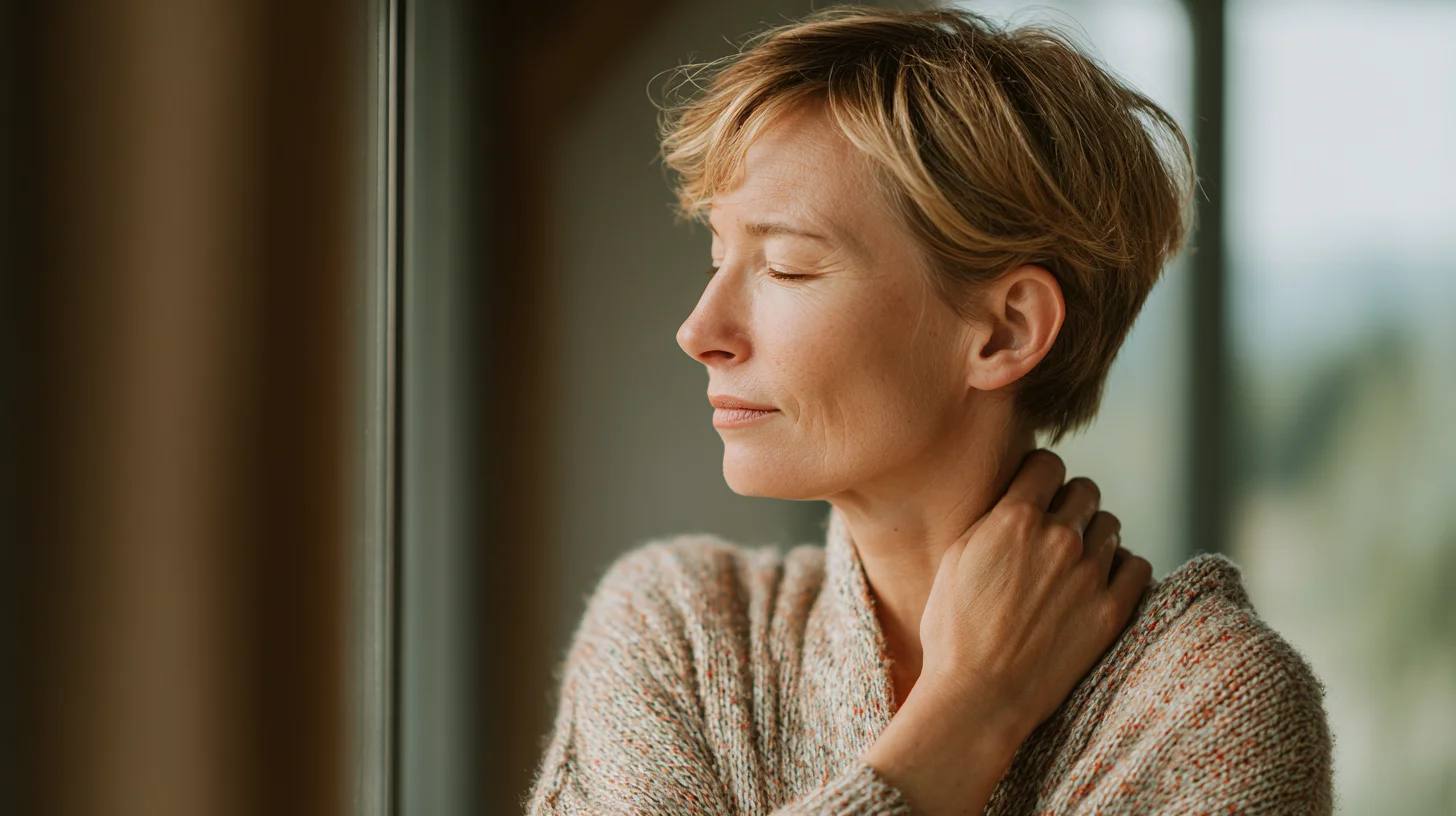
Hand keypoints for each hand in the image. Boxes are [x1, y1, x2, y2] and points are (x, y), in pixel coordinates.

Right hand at [862, 449, 1152, 814]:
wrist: (979, 695)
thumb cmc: (954, 629)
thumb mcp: (956, 558)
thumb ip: (992, 519)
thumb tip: (1015, 498)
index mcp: (1015, 518)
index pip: (1048, 464)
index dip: (1040, 476)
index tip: (1036, 493)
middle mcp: (1059, 537)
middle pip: (1085, 490)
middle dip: (1070, 504)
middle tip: (1055, 530)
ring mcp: (1090, 573)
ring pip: (1110, 525)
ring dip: (1094, 536)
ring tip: (1074, 562)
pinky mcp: (1112, 609)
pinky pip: (1137, 565)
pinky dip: (1121, 567)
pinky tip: (1100, 581)